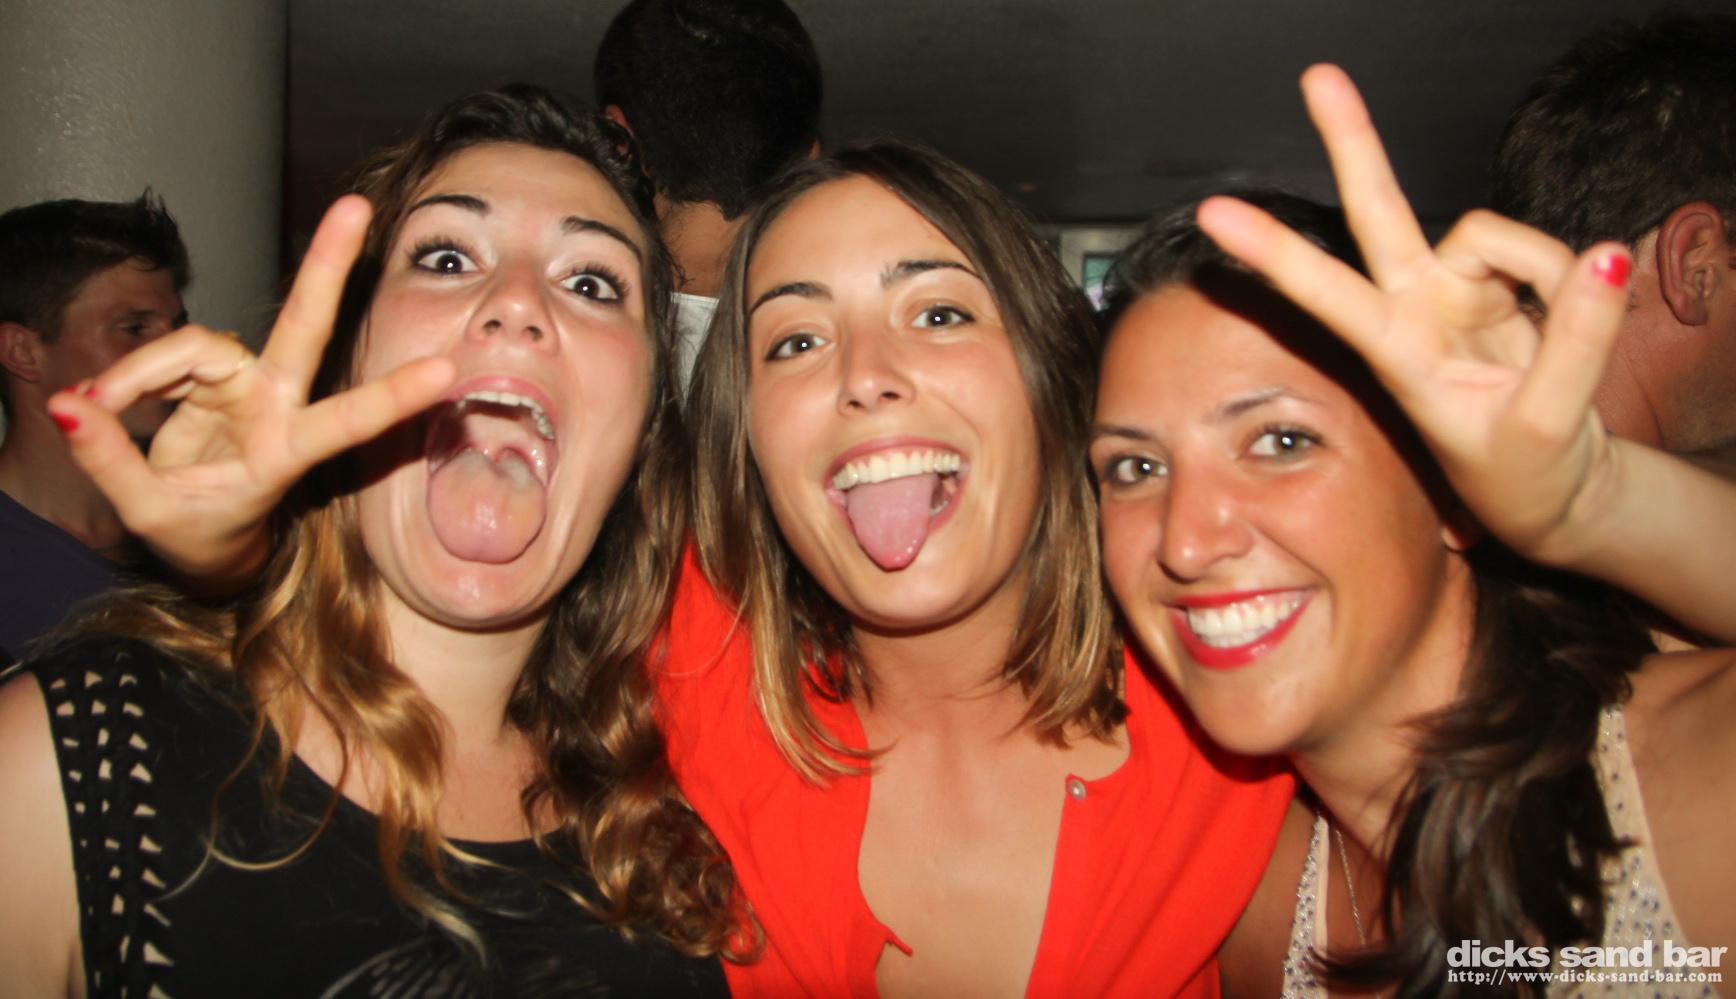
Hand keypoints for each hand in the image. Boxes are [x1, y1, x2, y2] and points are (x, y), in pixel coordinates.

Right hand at [45, 196, 455, 587]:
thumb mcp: (153, 512)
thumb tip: (70, 404)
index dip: (392, 398)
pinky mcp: (212, 372)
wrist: (203, 536)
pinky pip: (164, 358)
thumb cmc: (199, 529)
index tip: (445, 372)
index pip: (347, 422)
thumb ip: (111, 461)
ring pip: (196, 347)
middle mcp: (276, 404)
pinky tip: (99, 401)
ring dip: (140, 375)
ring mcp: (246, 383)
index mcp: (288, 451)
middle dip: (329, 266)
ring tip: (97, 408)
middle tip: (356, 207)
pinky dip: (129, 378)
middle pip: (305, 326)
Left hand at [1196, 64, 1633, 565]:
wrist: (1551, 489)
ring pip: (1496, 235)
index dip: (1273, 252)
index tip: (1213, 214)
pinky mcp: (1503, 278)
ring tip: (1552, 354)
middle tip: (1317, 74)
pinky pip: (1550, 254)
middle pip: (1379, 210)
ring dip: (1545, 278)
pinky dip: (1574, 287)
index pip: (1325, 293)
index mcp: (1397, 350)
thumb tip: (1604, 256)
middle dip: (1351, 140)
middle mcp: (1417, 304)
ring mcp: (1458, 286)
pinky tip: (1565, 324)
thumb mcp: (1547, 425)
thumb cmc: (1522, 471)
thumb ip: (1577, 342)